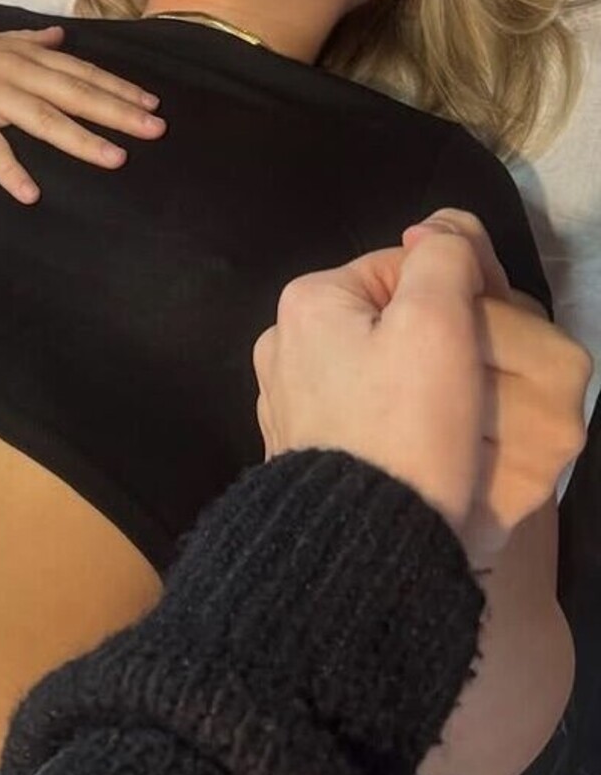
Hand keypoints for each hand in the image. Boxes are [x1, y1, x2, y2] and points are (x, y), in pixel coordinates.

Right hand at [0, 26, 166, 202]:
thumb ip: (27, 39)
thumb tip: (60, 36)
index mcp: (22, 54)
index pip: (80, 72)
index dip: (117, 87)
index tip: (153, 102)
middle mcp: (12, 70)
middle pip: (74, 93)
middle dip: (117, 111)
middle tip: (156, 128)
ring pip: (42, 118)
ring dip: (80, 140)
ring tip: (115, 160)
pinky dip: (9, 170)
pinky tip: (30, 194)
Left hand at [253, 211, 591, 562]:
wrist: (359, 547)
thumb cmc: (404, 429)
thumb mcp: (436, 325)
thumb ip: (443, 258)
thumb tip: (437, 226)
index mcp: (308, 304)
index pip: (408, 269)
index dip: (463, 294)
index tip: (491, 340)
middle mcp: (283, 348)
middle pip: (393, 322)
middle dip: (442, 347)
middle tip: (476, 391)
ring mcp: (287, 405)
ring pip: (381, 373)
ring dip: (422, 391)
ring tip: (454, 428)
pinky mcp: (303, 453)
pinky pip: (364, 420)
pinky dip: (395, 429)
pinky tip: (420, 454)